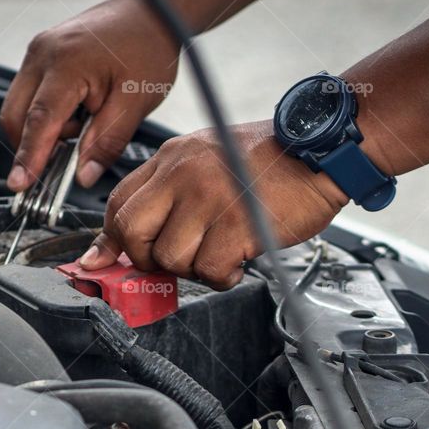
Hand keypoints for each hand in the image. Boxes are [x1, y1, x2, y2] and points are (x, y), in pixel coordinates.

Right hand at [0, 0, 179, 190]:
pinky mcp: (40, 56)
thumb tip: (83, 176)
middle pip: (16, 116)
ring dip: (42, 131)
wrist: (149, 13)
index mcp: (67, 64)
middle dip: (32, 146)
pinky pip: (30, 96)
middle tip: (63, 163)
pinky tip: (77, 115)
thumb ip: (107, 142)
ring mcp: (38, 53)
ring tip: (83, 126)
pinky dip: (46, 116)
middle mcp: (43, 54)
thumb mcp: (136, 102)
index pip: (39, 120)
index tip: (20, 183)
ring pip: (19, 108)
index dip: (28, 157)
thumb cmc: (147, 47)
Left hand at [78, 120, 349, 288]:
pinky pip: (209, 269)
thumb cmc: (268, 163)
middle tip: (175, 260)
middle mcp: (183, 175)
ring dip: (194, 269)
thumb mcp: (205, 162)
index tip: (109, 261)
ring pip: (171, 258)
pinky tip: (238, 260)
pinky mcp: (236, 223)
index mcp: (171, 159)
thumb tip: (121, 241)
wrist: (320, 153)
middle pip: (132, 233)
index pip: (117, 204)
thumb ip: (166, 194)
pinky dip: (222, 276)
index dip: (110, 240)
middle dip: (146, 259)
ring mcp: (208, 199)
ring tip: (219, 252)